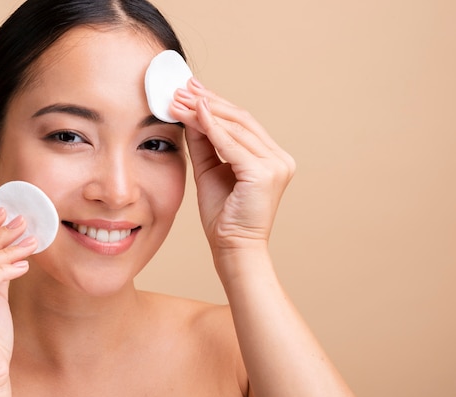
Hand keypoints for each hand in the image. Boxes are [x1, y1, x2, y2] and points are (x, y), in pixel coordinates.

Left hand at [171, 78, 295, 252]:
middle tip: (181, 88)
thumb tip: (192, 112)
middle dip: (208, 100)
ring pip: (236, 127)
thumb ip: (205, 142)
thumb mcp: (210, 170)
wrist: (232, 248)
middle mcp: (278, 158)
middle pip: (241, 119)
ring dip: (204, 110)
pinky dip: (211, 127)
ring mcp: (275, 165)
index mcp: (270, 157)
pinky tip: (193, 113)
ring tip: (179, 99)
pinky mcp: (265, 173)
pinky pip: (232, 144)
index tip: (190, 89)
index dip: (215, 103)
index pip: (241, 122)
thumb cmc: (222, 216)